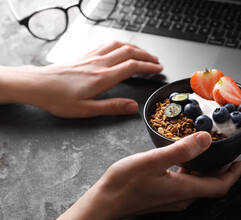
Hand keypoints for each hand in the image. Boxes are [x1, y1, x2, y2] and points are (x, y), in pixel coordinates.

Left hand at [0, 41, 162, 117]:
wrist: (38, 85)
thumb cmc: (59, 98)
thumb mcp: (87, 110)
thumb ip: (112, 107)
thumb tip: (133, 107)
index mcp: (103, 78)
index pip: (132, 67)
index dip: (148, 67)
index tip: (158, 69)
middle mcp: (99, 63)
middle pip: (129, 52)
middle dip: (146, 55)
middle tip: (156, 61)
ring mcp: (92, 57)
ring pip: (119, 45)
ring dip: (135, 48)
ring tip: (143, 53)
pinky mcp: (85, 55)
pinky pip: (107, 44)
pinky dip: (120, 44)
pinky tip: (120, 48)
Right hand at [33, 132, 240, 219]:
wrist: (105, 202)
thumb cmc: (125, 183)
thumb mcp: (153, 161)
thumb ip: (181, 150)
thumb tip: (205, 139)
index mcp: (184, 190)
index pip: (219, 187)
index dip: (232, 174)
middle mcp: (182, 197)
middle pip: (211, 185)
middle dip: (223, 170)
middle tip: (228, 154)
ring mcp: (172, 198)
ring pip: (198, 184)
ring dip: (208, 170)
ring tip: (210, 153)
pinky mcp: (163, 195)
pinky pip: (186, 184)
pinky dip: (193, 172)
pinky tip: (186, 160)